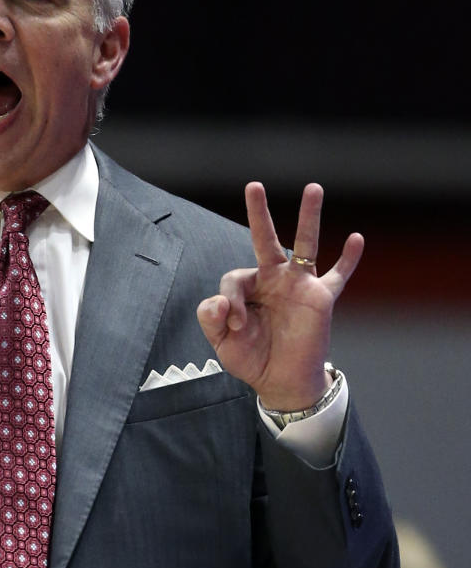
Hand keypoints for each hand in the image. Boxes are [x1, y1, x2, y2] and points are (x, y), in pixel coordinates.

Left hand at [196, 182, 362, 410]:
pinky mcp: (320, 299)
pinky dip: (349, 259)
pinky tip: (356, 239)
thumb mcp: (221, 343)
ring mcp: (298, 285)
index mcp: (247, 287)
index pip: (234, 279)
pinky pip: (338, 275)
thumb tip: (221, 302)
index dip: (230, 302)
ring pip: (305, 244)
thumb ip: (211, 319)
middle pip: (265, 238)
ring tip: (313, 188)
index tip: (235, 325)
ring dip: (309, 217)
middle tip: (253, 185)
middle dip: (258, 213)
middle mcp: (273, 279)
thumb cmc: (251, 358)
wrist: (281, 382)